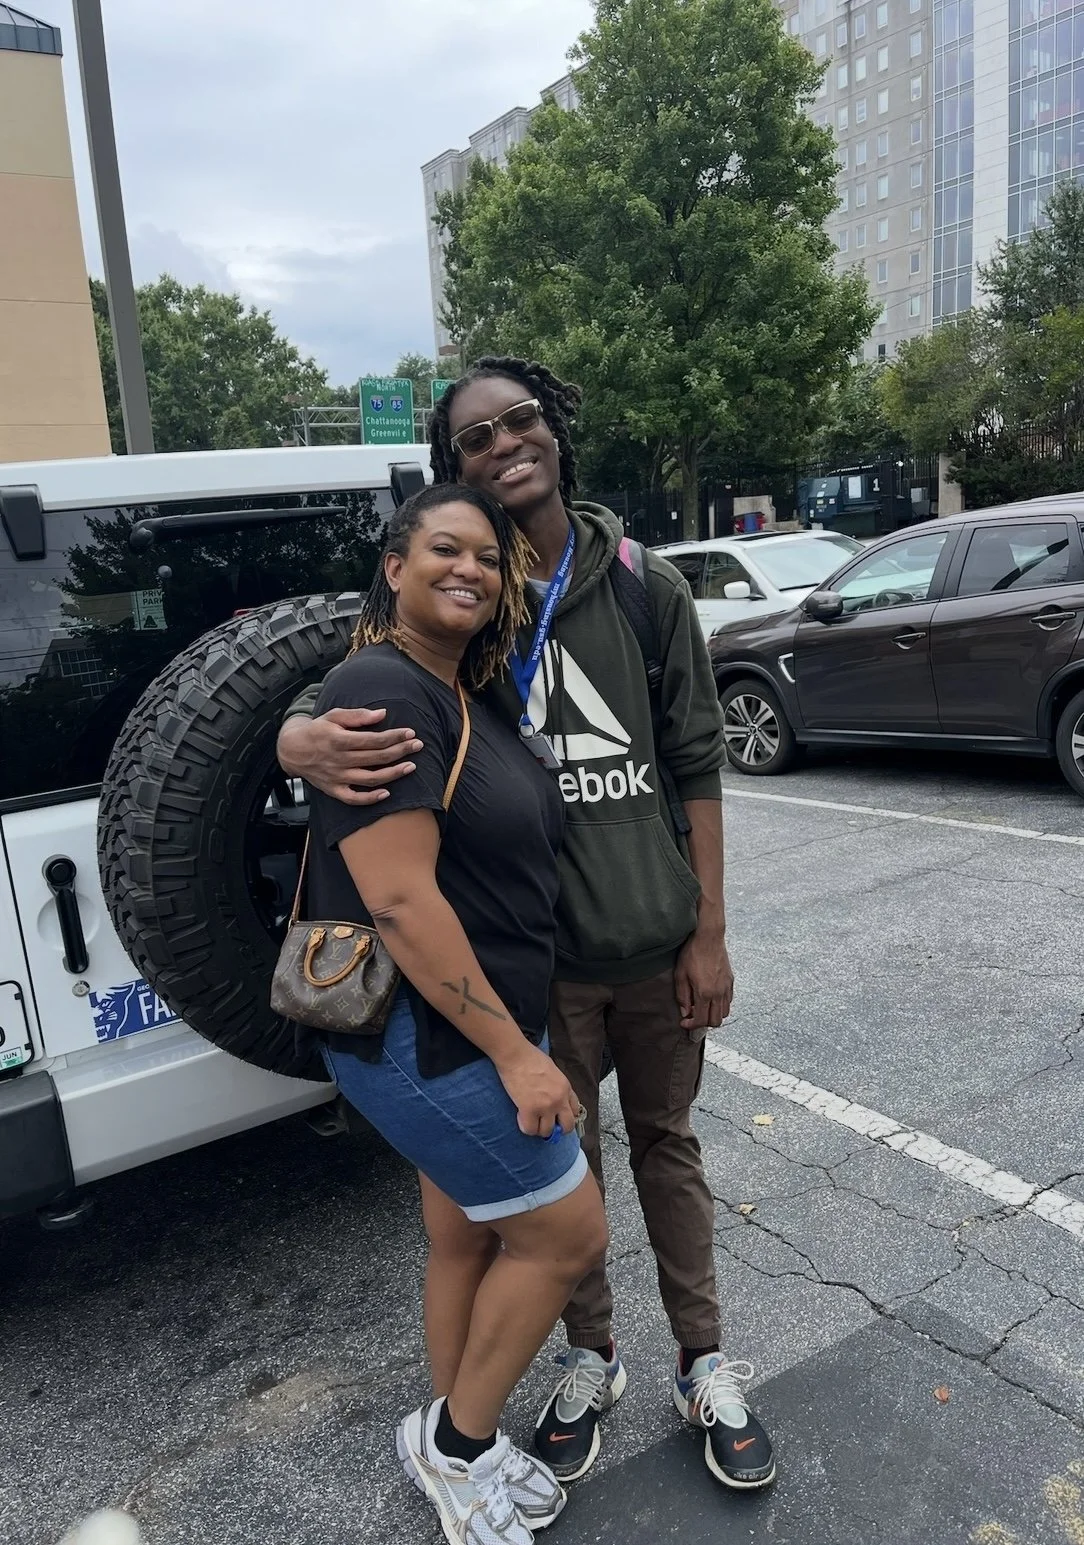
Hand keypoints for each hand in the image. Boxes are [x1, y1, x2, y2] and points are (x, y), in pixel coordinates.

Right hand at [276, 710, 422, 804]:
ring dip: (393, 774)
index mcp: (339, 740)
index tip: (410, 733)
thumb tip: (382, 713)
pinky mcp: (333, 790)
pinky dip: (370, 799)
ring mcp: (337, 777)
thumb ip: (358, 715)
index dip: (394, 736)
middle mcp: (339, 760)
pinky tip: (387, 793)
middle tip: (418, 746)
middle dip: (400, 751)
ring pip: (370, 779)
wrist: (292, 750)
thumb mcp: (334, 716)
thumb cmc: (317, 730)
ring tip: (411, 767)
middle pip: (376, 758)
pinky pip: (353, 798)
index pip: (373, 739)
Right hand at [496, 1043, 579, 1138]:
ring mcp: (545, 1106)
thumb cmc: (531, 1057)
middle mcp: (559, 1099)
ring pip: (547, 1131)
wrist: (516, 1055)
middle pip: (567, 1126)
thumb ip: (557, 1086)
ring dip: (539, 1128)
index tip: (558, 1117)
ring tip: (532, 1120)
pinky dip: (526, 1127)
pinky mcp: (529, 1110)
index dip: (565, 1116)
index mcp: (565, 1088)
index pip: (575, 1110)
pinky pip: (530, 1129)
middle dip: (558, 1129)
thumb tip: (552, 1097)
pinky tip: (521, 1117)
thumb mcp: (553, 1071)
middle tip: (548, 1125)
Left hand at [675, 920, 733, 1032]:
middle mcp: (719, 993)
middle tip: (693, 1016)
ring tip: (701, 1007)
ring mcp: (727, 987)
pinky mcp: (731, 981)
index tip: (684, 1022)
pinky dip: (720, 1005)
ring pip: (725, 1012)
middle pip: (716, 1021)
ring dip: (713, 1015)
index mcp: (705, 993)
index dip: (691, 1025)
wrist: (708, 936)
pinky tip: (710, 998)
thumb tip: (685, 1012)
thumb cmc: (692, 953)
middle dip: (703, 1023)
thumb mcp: (680, 975)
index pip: (701, 1020)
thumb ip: (682, 996)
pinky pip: (729, 1001)